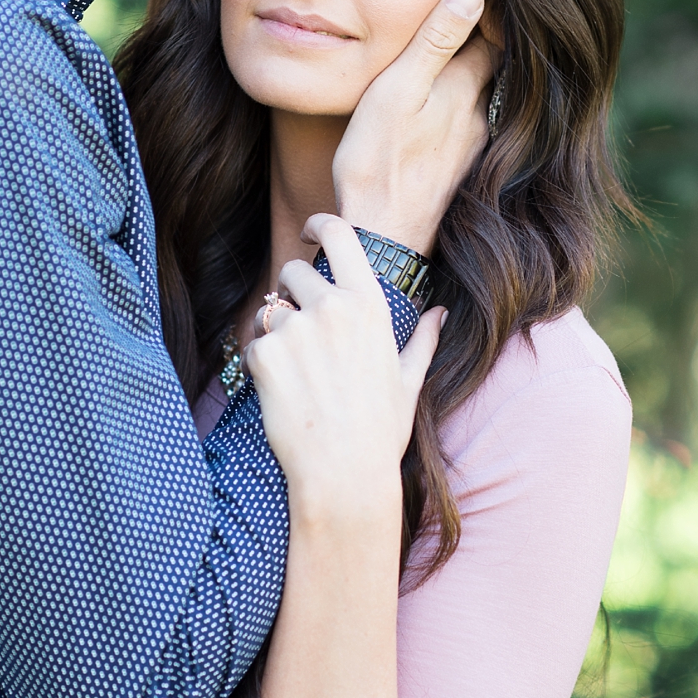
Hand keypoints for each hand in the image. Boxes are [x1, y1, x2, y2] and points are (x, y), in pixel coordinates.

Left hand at [241, 214, 446, 522]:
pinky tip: (284, 393)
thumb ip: (423, 340)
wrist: (343, 473)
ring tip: (299, 375)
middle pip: (294, 272)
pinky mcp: (265, 355)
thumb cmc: (380, 430)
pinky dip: (264, 363)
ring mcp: (295, 329)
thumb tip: (441, 314)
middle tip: (303, 332)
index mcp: (369, 305)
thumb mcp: (409, 380)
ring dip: (278, 332)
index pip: (341, 236)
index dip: (321, 225)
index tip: (312, 230)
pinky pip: (256, 343)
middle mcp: (331, 307)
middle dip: (293, 294)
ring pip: (271, 311)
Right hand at [332, 0, 497, 251]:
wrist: (383, 236)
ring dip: (463, 79)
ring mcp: (472, 146)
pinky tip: (434, 111)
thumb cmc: (379, 161)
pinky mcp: (460, 170)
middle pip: (487, 67)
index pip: (490, 36)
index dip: (482, 12)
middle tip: (457, 19)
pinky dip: (454, 109)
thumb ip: (434, 42)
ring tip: (441, 61)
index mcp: (464, 89)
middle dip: (475, 43)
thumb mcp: (397, 90)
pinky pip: (465, 126)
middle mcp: (478, 116)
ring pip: (476, 98)